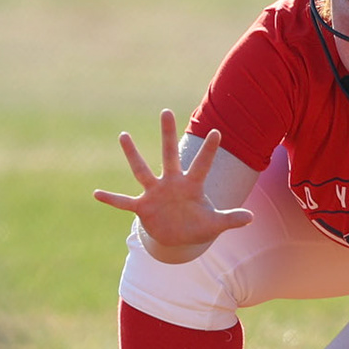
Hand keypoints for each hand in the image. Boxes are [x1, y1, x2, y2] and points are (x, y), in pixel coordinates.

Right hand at [93, 110, 253, 254]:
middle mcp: (171, 183)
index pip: (202, 164)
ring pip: (142, 170)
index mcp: (192, 185)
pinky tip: (97, 194)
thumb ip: (230, 220)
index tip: (217, 131)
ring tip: (124, 135)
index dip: (209, 150)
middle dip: (168, 134)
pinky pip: (124, 202)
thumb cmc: (197, 226)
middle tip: (166, 111)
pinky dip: (112, 199)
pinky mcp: (142, 207)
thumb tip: (251, 218)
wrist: (178, 238)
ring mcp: (155, 193)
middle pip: (169, 154)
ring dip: (133, 154)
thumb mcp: (214, 225)